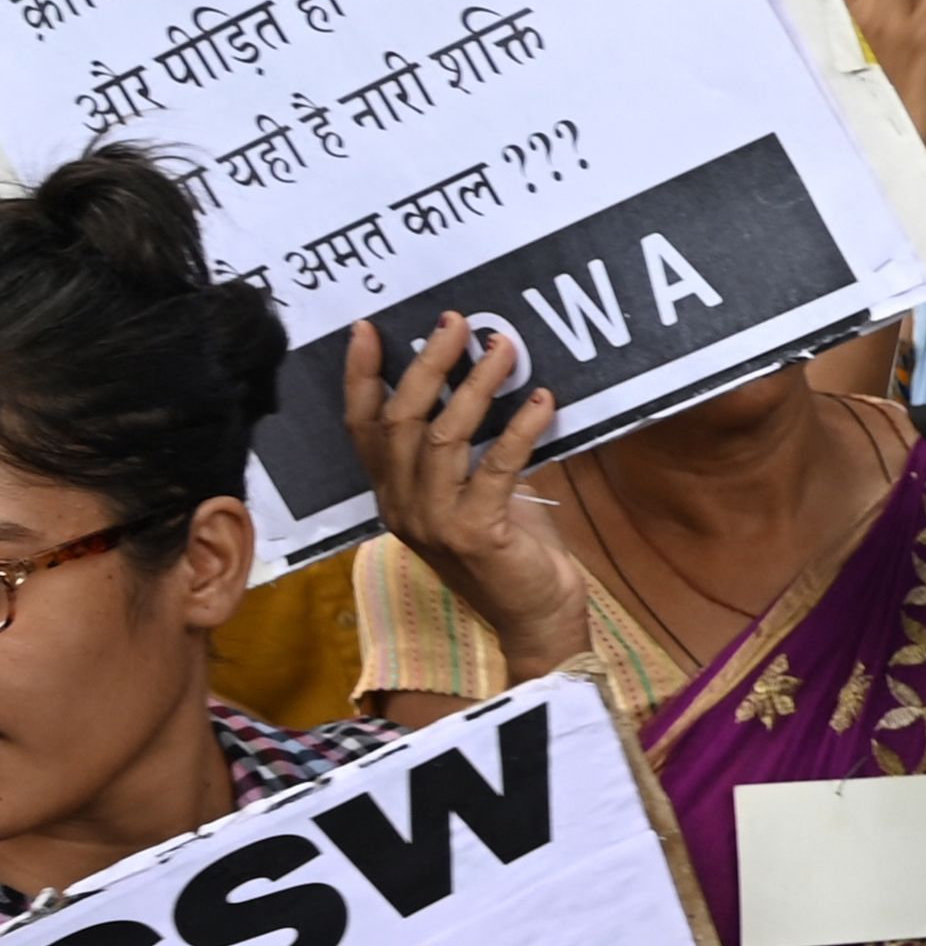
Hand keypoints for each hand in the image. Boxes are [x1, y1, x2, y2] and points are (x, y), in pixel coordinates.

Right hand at [342, 313, 585, 676]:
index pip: (363, 428)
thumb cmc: (514, 553)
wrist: (538, 621)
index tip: (369, 329)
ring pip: (442, 436)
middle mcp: (402, 507)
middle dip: (427, 365)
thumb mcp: (481, 495)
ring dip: (476, 386)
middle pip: (400, 421)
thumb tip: (484, 382)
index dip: (361, 377)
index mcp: (394, 496)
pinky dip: (521, 428)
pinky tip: (544, 401)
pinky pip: (496, 466)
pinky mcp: (476, 534)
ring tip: (505, 349)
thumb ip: (469, 452)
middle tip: (457, 323)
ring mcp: (435, 523)